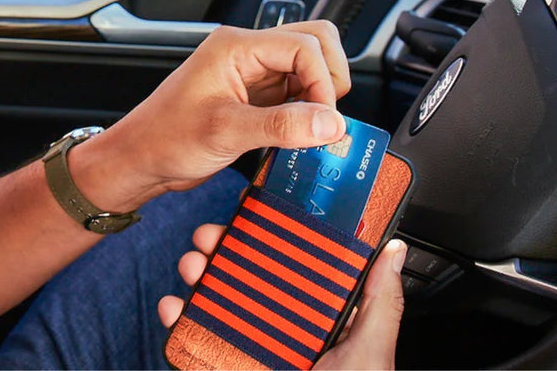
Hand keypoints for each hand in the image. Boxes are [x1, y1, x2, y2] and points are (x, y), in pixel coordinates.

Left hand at [73, 21, 349, 206]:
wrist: (142, 159)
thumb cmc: (165, 137)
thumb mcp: (225, 131)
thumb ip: (281, 125)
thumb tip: (329, 123)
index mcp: (236, 47)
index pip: (303, 45)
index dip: (322, 80)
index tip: (324, 117)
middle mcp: (248, 54)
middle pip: (313, 44)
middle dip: (328, 78)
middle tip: (324, 115)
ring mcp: (255, 74)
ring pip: (308, 69)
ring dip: (318, 96)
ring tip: (308, 128)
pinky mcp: (258, 96)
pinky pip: (297, 93)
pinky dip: (307, 111)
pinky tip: (298, 133)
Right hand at [159, 224, 406, 369]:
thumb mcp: (369, 354)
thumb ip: (381, 303)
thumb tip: (394, 249)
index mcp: (315, 315)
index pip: (289, 263)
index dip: (267, 234)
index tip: (250, 211)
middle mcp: (280, 326)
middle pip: (246, 274)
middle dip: (223, 248)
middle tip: (210, 236)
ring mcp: (250, 345)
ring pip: (217, 298)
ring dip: (198, 274)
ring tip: (191, 264)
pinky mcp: (224, 364)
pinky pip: (196, 339)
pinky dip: (178, 319)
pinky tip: (172, 307)